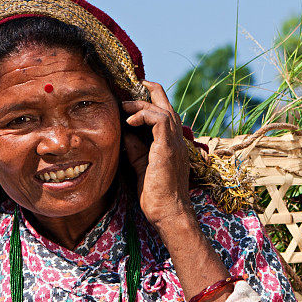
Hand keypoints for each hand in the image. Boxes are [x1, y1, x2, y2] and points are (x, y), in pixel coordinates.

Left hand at [122, 80, 192, 228]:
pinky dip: (143, 115)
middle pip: (167, 104)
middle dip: (149, 91)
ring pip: (162, 108)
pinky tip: (129, 123)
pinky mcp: (168, 147)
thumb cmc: (155, 194)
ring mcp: (175, 142)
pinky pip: (159, 119)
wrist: (167, 212)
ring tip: (124, 108)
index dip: (149, 101)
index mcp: (171, 143)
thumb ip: (135, 147)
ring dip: (141, 104)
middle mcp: (177, 139)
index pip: (164, 113)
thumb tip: (124, 131)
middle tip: (130, 89)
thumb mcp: (141, 165)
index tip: (130, 101)